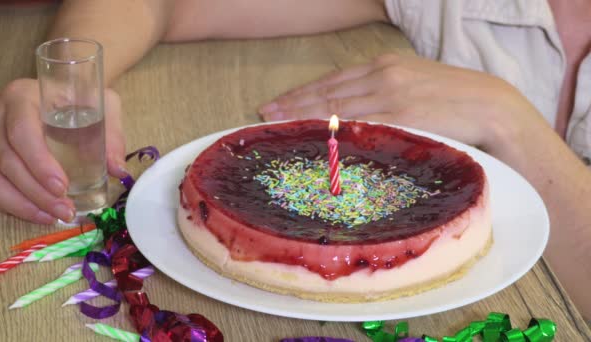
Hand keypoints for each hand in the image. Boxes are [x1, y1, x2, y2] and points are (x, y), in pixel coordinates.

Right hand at [0, 79, 126, 223]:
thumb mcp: (103, 106)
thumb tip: (118, 170)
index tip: (61, 187)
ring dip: (20, 203)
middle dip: (36, 192)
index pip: (22, 132)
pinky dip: (7, 203)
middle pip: (7, 160)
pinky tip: (35, 213)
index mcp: (22, 97)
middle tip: (65, 210)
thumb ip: (111, 135)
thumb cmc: (81, 98)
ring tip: (52, 217)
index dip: (38, 163)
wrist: (63, 92)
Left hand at [258, 53, 542, 151]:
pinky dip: (331, 133)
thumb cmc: (457, 100)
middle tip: (264, 115)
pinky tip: (311, 140)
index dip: (302, 94)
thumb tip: (361, 114)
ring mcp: (391, 96)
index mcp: (386, 66)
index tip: (277, 104)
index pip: (333, 82)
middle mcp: (383, 76)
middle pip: (327, 94)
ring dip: (303, 119)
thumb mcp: (416, 86)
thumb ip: (387, 94)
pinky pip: (358, 126)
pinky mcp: (402, 117)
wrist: (494, 107)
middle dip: (292, 106)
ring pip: (336, 109)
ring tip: (277, 127)